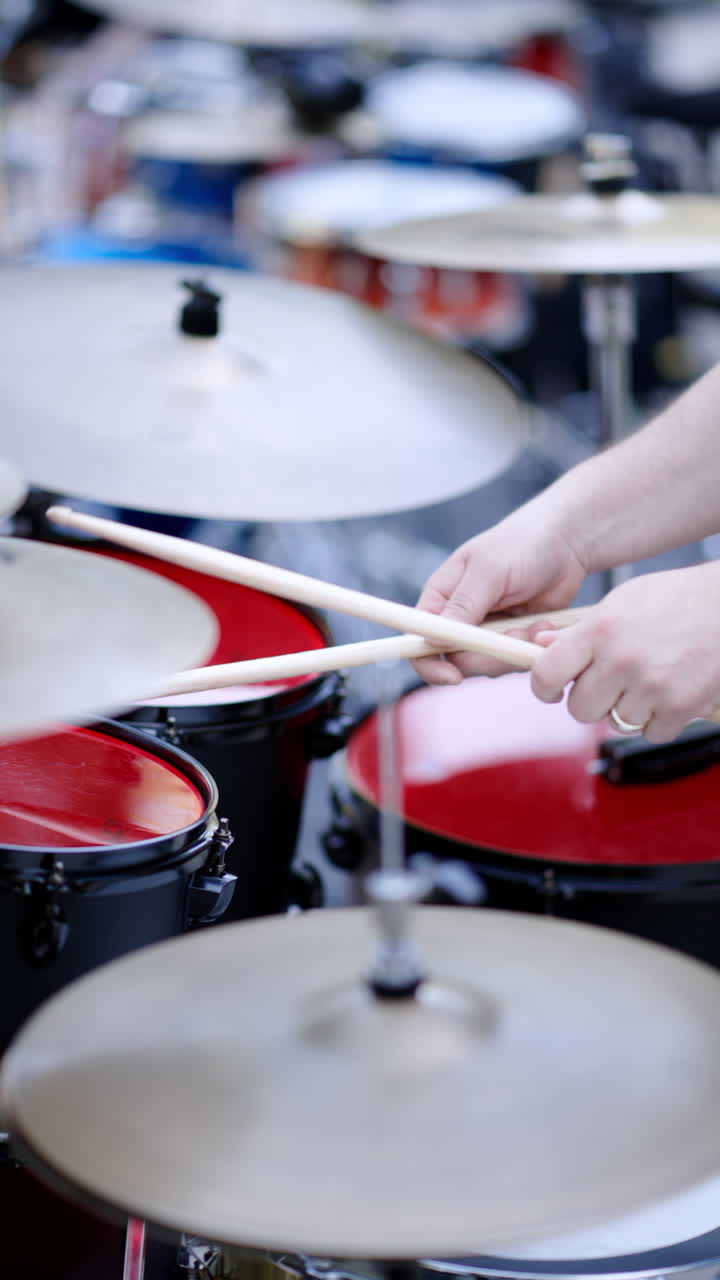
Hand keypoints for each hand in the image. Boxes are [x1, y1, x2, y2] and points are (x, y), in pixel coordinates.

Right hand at [412, 505, 586, 684]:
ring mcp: (487, 633)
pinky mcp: (513, 640)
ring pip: (490, 666)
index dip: (428, 665)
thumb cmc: (521, 545)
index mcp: (441, 599)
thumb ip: (463, 605)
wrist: (564, 543)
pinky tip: (544, 624)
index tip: (453, 677)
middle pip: (458, 662)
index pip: (418, 642)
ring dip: (514, 651)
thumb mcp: (489, 570)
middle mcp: (459, 620)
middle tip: (517, 636)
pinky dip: (531, 649)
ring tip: (535, 624)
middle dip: (489, 658)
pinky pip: (515, 661)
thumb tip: (432, 641)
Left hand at [531, 563, 719, 742]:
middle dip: (590, 700)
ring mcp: (651, 687)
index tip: (552, 689)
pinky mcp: (680, 706)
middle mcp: (621, 660)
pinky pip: (650, 733)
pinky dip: (656, 720)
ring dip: (626, 709)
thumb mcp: (620, 602)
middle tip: (608, 684)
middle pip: (580, 709)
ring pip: (615, 723)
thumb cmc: (674, 600)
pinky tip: (665, 694)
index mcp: (599, 631)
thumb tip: (540, 648)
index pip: (547, 674)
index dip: (544, 687)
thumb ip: (580, 631)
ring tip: (645, 681)